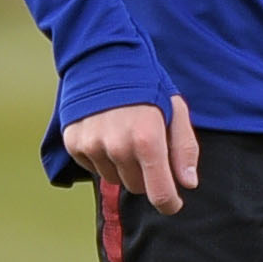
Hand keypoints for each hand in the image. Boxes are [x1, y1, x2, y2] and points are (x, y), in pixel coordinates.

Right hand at [63, 94, 199, 214]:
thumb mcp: (175, 109)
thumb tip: (188, 184)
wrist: (102, 58)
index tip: (173, 204)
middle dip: (147, 176)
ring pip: (115, 179)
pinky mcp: (74, 144)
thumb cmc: (146, 84)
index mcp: (147, 138)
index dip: (169, 203)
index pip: (159, 192)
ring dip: (123, 166)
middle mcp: (117, 146)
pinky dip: (102, 157)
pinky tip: (106, 132)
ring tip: (125, 135)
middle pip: (137, 188)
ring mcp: (93, 146)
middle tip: (148, 149)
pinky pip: (94, 167)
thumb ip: (184, 148)